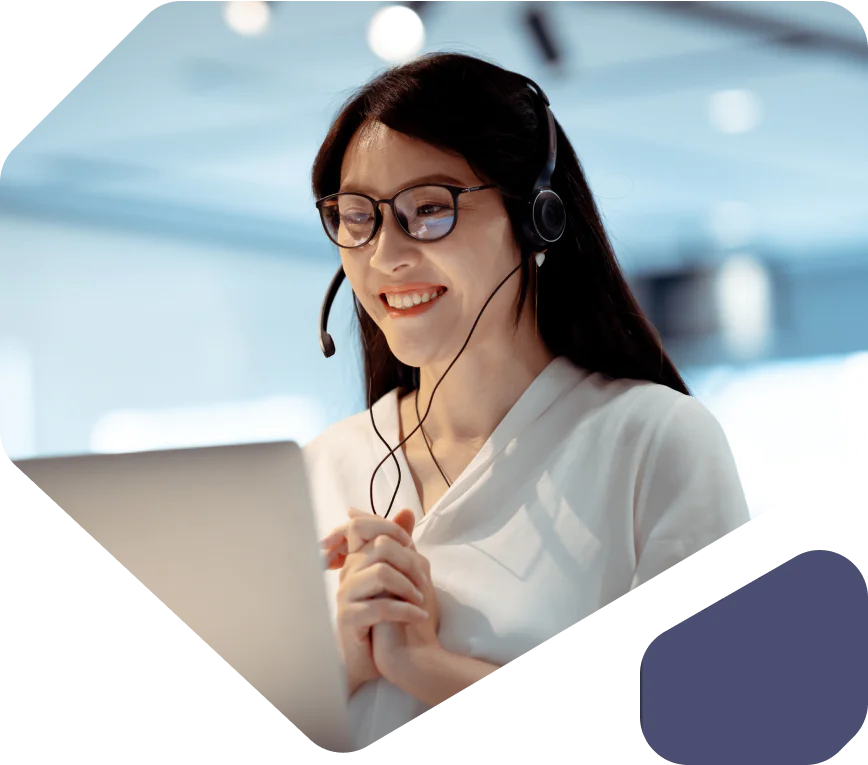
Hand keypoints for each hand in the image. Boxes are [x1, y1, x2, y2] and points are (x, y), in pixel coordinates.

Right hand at [321, 508, 428, 696]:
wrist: (384, 656)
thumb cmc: (390, 614)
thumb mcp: (398, 574)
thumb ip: (399, 543)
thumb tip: (406, 510)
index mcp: (357, 559)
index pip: (359, 525)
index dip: (387, 526)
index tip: (408, 544)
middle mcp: (348, 573)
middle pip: (378, 545)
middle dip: (408, 561)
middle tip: (423, 580)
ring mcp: (346, 595)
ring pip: (381, 573)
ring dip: (408, 587)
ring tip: (421, 601)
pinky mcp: (349, 618)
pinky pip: (381, 607)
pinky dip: (406, 611)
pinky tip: (419, 616)